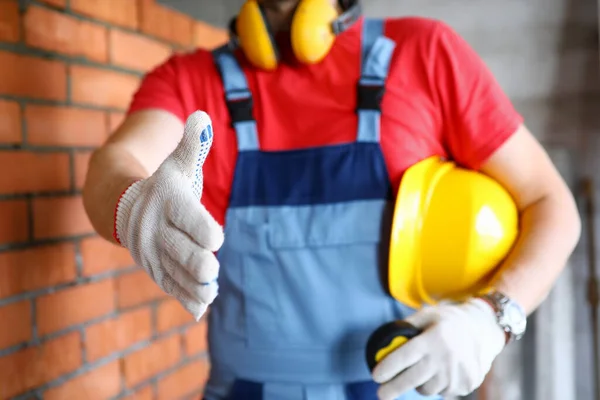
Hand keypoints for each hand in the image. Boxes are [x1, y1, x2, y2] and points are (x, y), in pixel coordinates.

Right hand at [114, 110, 223, 319]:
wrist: (123, 206)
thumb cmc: (163, 183)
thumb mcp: (178, 164)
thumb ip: (193, 145)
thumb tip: (202, 117)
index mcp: (167, 202)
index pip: (187, 218)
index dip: (204, 230)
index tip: (217, 238)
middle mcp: (156, 229)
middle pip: (180, 251)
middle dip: (198, 263)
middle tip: (212, 269)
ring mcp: (153, 252)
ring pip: (176, 273)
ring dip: (194, 285)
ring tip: (210, 291)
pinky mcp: (155, 269)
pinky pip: (170, 286)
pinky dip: (185, 297)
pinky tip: (201, 306)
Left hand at [372, 299, 505, 398]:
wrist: (483, 330)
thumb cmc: (449, 321)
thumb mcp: (428, 315)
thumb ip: (407, 326)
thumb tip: (386, 339)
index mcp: (434, 339)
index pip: (405, 356)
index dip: (388, 368)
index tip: (375, 376)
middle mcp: (445, 358)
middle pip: (412, 379)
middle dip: (393, 388)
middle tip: (380, 394)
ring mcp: (456, 374)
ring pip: (427, 388)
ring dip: (417, 384)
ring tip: (420, 371)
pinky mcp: (465, 384)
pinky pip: (442, 391)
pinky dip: (435, 385)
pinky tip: (440, 372)